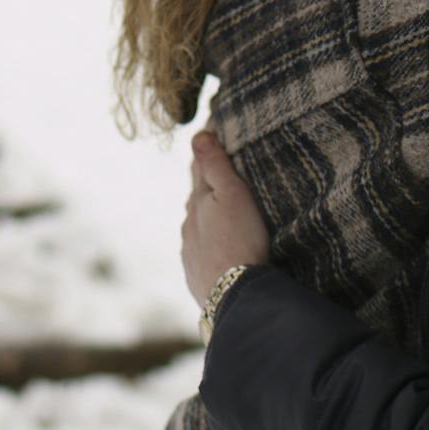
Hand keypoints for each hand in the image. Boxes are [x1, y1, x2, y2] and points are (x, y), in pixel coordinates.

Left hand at [182, 129, 269, 308]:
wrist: (236, 298)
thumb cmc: (240, 241)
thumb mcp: (233, 196)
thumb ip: (215, 166)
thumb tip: (198, 134)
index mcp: (198, 202)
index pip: (199, 168)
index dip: (207, 150)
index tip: (213, 131)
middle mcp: (188, 226)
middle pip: (197, 198)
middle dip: (207, 185)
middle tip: (222, 172)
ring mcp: (190, 252)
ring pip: (197, 227)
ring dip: (207, 217)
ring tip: (224, 212)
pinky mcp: (197, 276)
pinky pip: (200, 252)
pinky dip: (209, 244)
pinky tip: (219, 248)